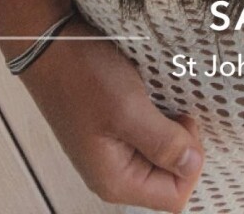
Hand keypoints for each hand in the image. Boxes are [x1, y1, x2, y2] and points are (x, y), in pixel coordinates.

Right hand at [20, 13, 203, 210]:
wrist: (51, 46)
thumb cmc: (84, 76)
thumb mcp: (129, 109)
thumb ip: (163, 142)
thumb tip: (193, 163)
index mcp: (117, 181)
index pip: (175, 196)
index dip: (188, 162)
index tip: (182, 124)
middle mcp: (115, 175)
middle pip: (170, 178)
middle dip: (181, 145)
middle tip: (174, 109)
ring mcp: (114, 153)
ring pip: (161, 155)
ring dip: (171, 130)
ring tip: (162, 101)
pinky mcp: (114, 132)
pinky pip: (149, 137)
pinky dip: (159, 119)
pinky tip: (153, 98)